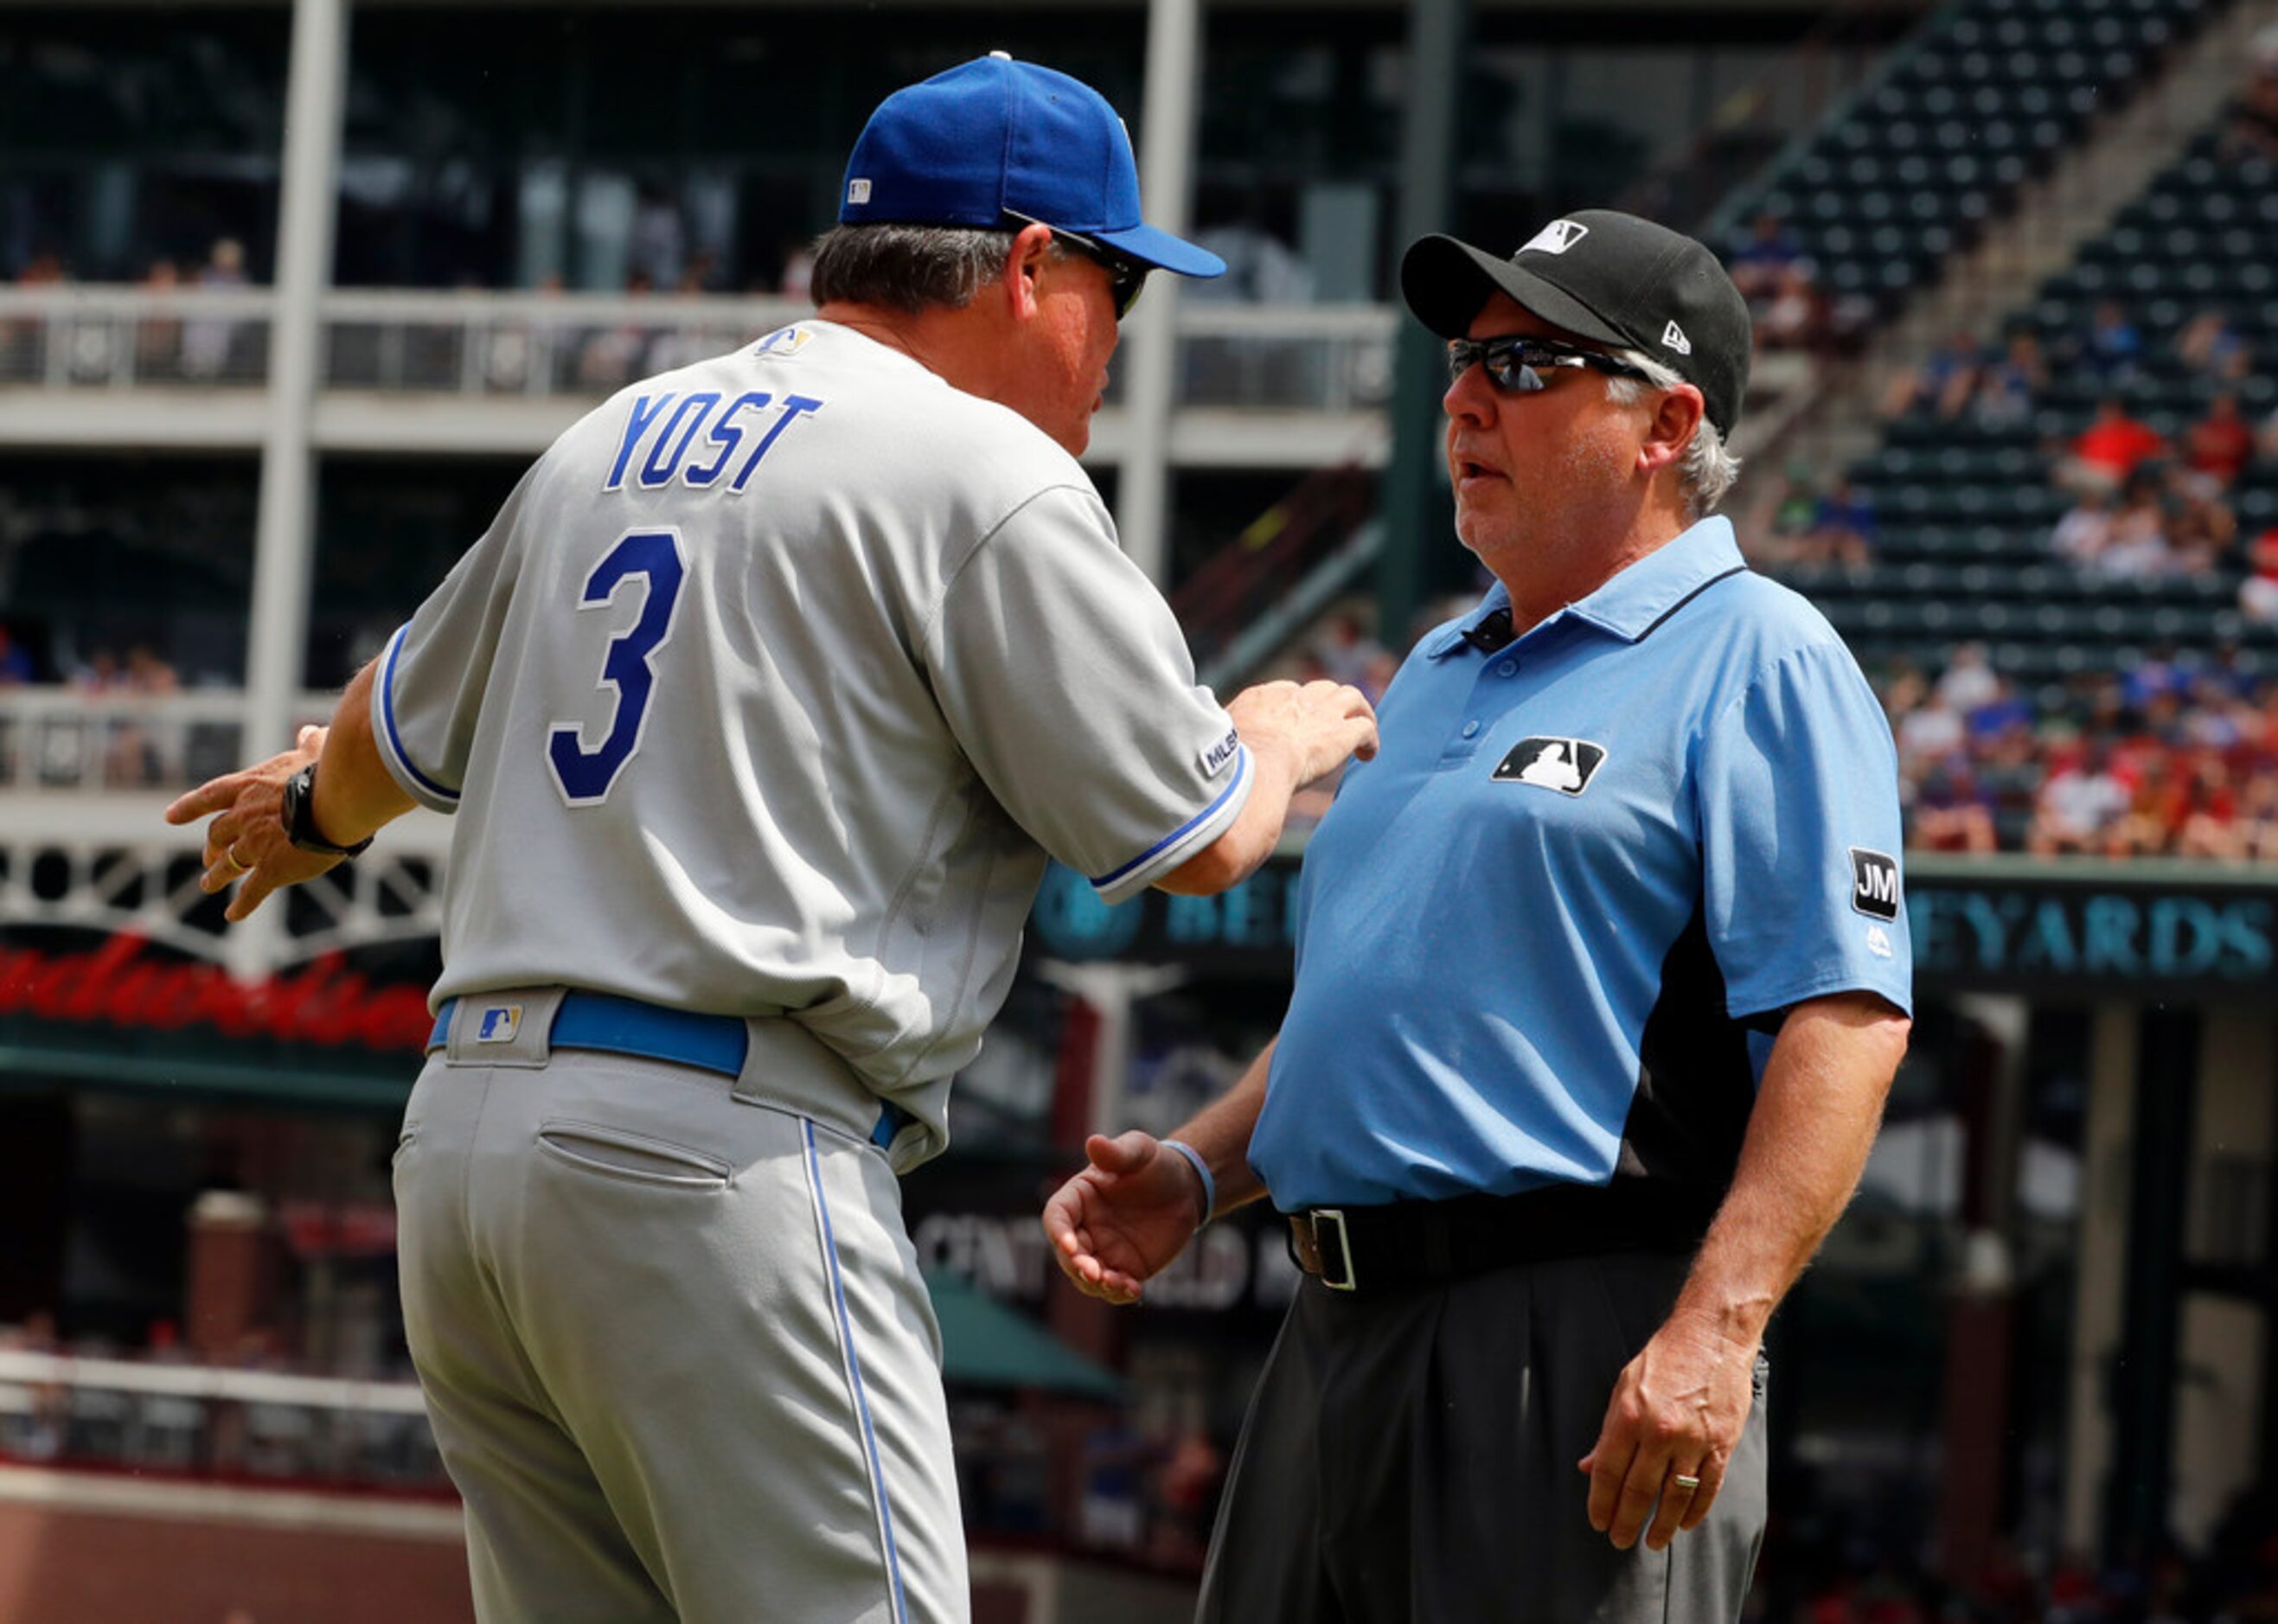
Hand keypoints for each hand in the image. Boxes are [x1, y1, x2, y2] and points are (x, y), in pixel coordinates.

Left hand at [163, 725, 340, 921]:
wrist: (335, 802)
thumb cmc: (327, 773)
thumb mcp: (316, 753)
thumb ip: (309, 744)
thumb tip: (310, 731)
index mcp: (247, 788)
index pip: (209, 797)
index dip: (188, 808)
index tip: (171, 817)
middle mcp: (242, 818)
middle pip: (216, 836)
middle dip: (211, 847)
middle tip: (209, 857)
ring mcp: (253, 846)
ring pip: (227, 865)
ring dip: (216, 876)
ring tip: (209, 885)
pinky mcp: (271, 871)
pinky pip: (252, 892)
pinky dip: (242, 905)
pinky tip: (233, 915)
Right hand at [1042, 1132, 1206, 1305]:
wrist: (1186, 1188)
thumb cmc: (1155, 1163)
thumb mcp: (1139, 1151)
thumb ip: (1116, 1153)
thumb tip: (1093, 1141)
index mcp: (1078, 1197)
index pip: (1056, 1217)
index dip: (1058, 1232)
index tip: (1070, 1245)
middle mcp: (1085, 1227)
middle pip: (1067, 1254)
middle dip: (1076, 1266)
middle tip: (1094, 1273)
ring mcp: (1103, 1251)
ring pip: (1086, 1277)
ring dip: (1096, 1284)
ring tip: (1118, 1284)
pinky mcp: (1125, 1268)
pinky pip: (1114, 1287)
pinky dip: (1119, 1293)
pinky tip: (1134, 1291)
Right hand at [1224, 679, 1378, 787]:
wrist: (1253, 767)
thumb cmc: (1229, 766)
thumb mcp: (1215, 745)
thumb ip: (1216, 745)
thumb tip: (1195, 756)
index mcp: (1260, 698)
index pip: (1285, 692)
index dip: (1295, 707)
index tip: (1296, 725)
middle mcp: (1293, 698)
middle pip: (1320, 688)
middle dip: (1328, 703)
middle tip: (1332, 724)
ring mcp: (1321, 713)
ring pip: (1351, 695)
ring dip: (1358, 711)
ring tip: (1362, 730)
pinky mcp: (1341, 733)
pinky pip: (1365, 728)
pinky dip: (1370, 738)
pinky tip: (1368, 755)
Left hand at [1578, 1313, 1757, 1552]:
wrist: (1712, 1337)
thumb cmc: (1662, 1360)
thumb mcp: (1624, 1387)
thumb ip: (1608, 1432)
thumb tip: (1588, 1468)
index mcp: (1629, 1416)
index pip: (1608, 1471)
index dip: (1600, 1502)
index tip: (1597, 1521)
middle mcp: (1659, 1432)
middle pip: (1639, 1491)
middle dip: (1626, 1521)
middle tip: (1619, 1540)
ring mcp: (1693, 1440)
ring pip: (1674, 1497)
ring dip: (1661, 1525)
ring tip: (1652, 1543)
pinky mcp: (1722, 1444)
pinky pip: (1707, 1489)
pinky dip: (1695, 1511)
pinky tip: (1684, 1524)